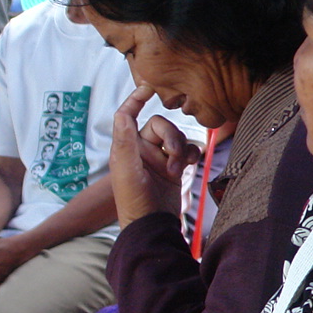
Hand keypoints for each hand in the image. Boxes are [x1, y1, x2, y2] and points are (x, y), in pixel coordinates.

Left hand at [110, 85, 199, 226]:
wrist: (153, 224)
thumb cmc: (134, 200)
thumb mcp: (127, 170)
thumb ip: (125, 142)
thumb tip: (122, 113)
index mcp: (126, 147)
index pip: (128, 115)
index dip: (135, 100)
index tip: (147, 88)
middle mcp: (141, 150)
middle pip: (160, 125)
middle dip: (171, 137)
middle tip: (173, 157)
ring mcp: (159, 159)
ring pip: (175, 137)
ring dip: (180, 149)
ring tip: (177, 169)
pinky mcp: (174, 168)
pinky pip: (186, 150)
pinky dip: (190, 154)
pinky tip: (189, 165)